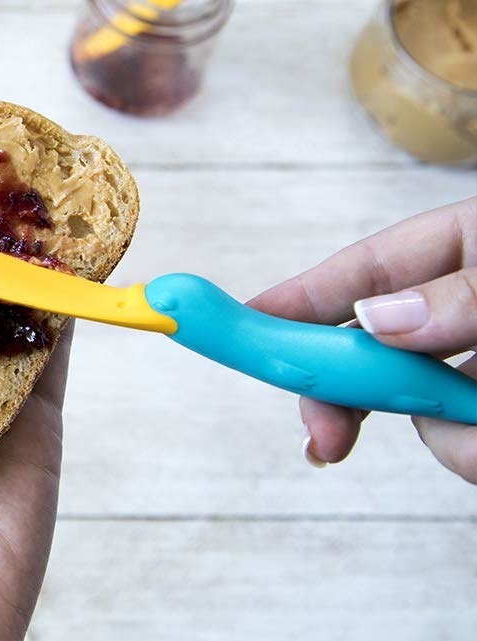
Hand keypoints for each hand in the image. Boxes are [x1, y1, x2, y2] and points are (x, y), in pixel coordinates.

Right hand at [248, 197, 476, 481]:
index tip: (243, 324)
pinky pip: (462, 443)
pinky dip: (472, 450)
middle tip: (326, 440)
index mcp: (470, 245)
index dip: (301, 297)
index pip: (368, 268)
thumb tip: (375, 318)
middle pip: (374, 349)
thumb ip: (462, 295)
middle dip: (349, 393)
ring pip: (424, 410)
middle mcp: (466, 309)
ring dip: (445, 435)